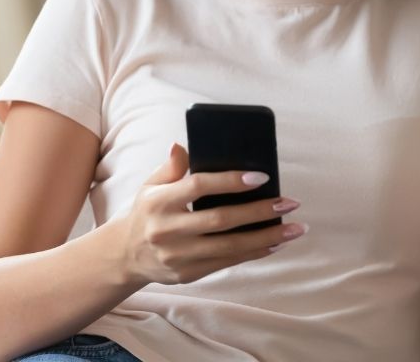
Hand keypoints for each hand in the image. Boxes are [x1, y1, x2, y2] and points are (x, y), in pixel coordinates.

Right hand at [118, 143, 307, 285]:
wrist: (124, 255)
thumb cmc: (147, 212)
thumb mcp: (150, 185)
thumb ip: (171, 166)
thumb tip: (184, 144)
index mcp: (159, 201)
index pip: (199, 187)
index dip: (231, 181)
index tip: (262, 177)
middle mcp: (167, 230)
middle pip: (221, 220)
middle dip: (259, 212)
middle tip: (289, 203)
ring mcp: (178, 255)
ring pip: (230, 247)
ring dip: (267, 237)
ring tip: (295, 228)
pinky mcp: (187, 274)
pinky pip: (227, 263)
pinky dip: (254, 253)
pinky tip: (275, 243)